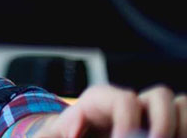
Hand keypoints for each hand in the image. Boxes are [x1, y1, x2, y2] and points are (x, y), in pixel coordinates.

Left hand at [32, 84, 186, 137]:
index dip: (130, 123)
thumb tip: (75, 132)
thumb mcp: (56, 132)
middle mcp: (132, 101)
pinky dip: (185, 129)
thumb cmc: (65, 133)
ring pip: (181, 105)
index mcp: (102, 99)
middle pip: (161, 95)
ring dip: (182, 125)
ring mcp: (150, 113)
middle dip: (164, 122)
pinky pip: (186, 120)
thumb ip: (58, 131)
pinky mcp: (163, 125)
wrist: (74, 134)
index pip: (125, 101)